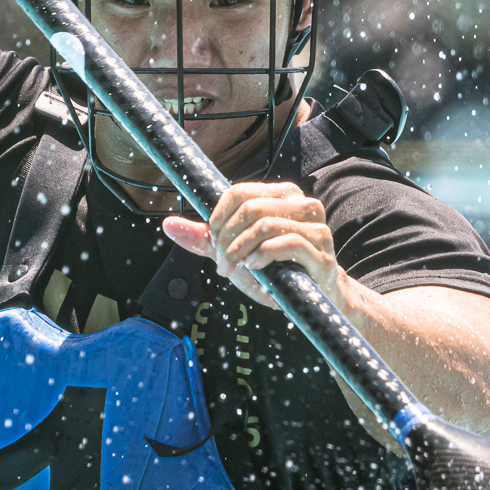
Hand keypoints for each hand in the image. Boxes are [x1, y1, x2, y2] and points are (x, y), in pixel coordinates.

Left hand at [162, 181, 346, 310]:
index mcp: (282, 195)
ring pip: (265, 224)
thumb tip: (168, 224)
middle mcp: (302, 204)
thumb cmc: (277, 271)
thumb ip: (205, 239)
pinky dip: (263, 256)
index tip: (214, 241)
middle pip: (250, 207)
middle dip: (227, 238)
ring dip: (240, 250)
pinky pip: (286, 243)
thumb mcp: (236, 252)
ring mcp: (316, 227)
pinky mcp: (321, 251)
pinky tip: (255, 267)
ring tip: (235, 267)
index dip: (219, 217)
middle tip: (222, 261)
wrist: (315, 298)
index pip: (239, 192)